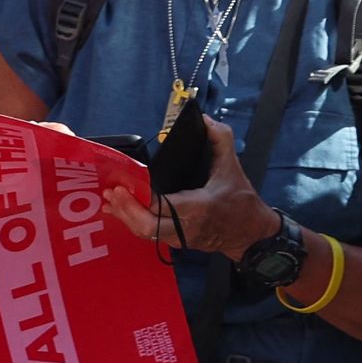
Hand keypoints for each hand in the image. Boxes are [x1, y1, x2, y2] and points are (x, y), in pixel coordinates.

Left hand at [103, 115, 274, 257]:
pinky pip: (150, 235)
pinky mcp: (177, 242)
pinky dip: (134, 222)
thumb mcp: (233, 166)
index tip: (125, 182)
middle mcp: (186, 227)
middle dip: (127, 209)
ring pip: (145, 233)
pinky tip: (122, 210)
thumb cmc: (241, 201)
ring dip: (126, 216)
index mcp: (199, 207)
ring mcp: (180, 238)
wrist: (251, 235)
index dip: (141, 197)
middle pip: (147, 226)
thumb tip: (204, 120)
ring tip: (110, 198)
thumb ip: (220, 139)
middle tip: (112, 191)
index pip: (163, 206)